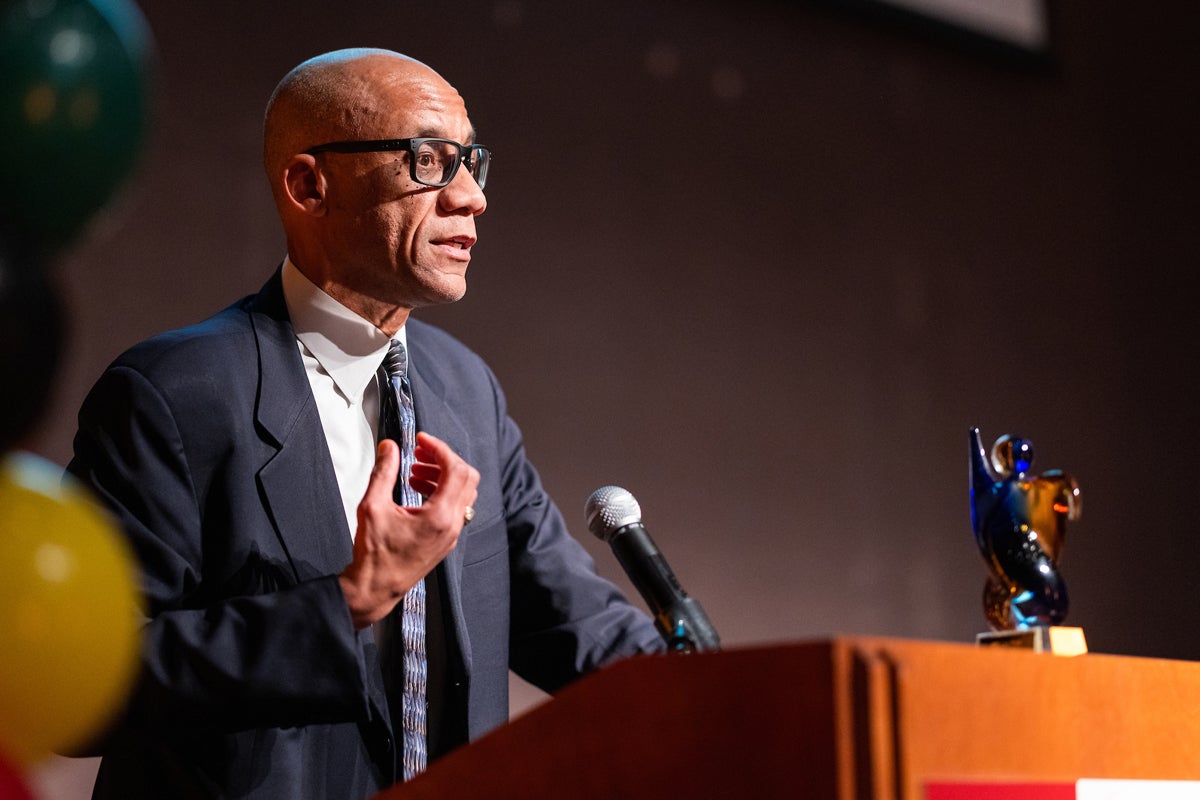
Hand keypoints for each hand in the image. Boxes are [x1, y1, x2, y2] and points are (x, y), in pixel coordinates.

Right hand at [338, 432, 479, 628]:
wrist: (375, 588)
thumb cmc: (374, 555)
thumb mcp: (372, 506)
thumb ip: (383, 472)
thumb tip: (390, 448)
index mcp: (439, 516)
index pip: (455, 469)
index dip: (439, 448)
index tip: (422, 441)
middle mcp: (452, 525)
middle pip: (467, 478)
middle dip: (444, 460)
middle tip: (421, 453)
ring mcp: (452, 534)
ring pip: (464, 493)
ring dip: (443, 475)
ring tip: (415, 471)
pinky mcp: (446, 540)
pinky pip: (456, 507)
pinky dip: (442, 492)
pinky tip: (417, 489)